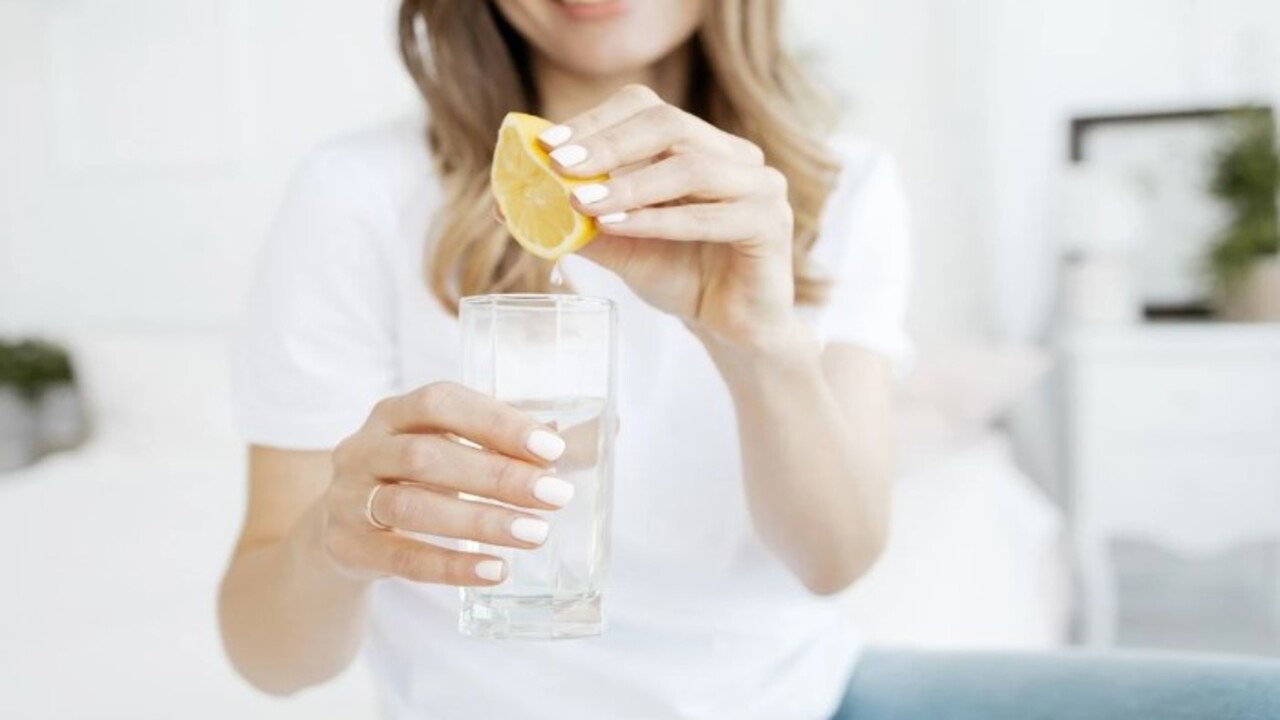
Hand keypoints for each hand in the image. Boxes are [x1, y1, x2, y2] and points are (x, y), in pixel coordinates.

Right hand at [319, 382, 575, 585]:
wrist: (337, 531)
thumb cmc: (415, 480)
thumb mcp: (451, 451)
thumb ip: (515, 445)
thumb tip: (607, 432)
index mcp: (393, 412)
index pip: (440, 402)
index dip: (496, 421)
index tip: (552, 448)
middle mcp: (363, 447)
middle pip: (428, 455)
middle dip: (497, 475)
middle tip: (555, 496)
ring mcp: (347, 498)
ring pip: (411, 505)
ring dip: (480, 519)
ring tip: (534, 533)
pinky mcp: (345, 546)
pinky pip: (400, 557)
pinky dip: (452, 565)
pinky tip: (496, 570)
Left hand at [544, 84, 797, 348]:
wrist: (731, 329)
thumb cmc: (681, 277)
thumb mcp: (620, 244)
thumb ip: (576, 220)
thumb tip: (507, 204)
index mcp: (702, 144)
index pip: (647, 110)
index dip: (597, 122)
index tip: (548, 145)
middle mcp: (735, 155)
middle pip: (670, 125)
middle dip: (608, 145)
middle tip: (560, 166)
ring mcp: (761, 185)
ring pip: (691, 166)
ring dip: (630, 185)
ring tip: (583, 204)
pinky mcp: (772, 222)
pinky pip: (712, 215)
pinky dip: (660, 220)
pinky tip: (620, 227)